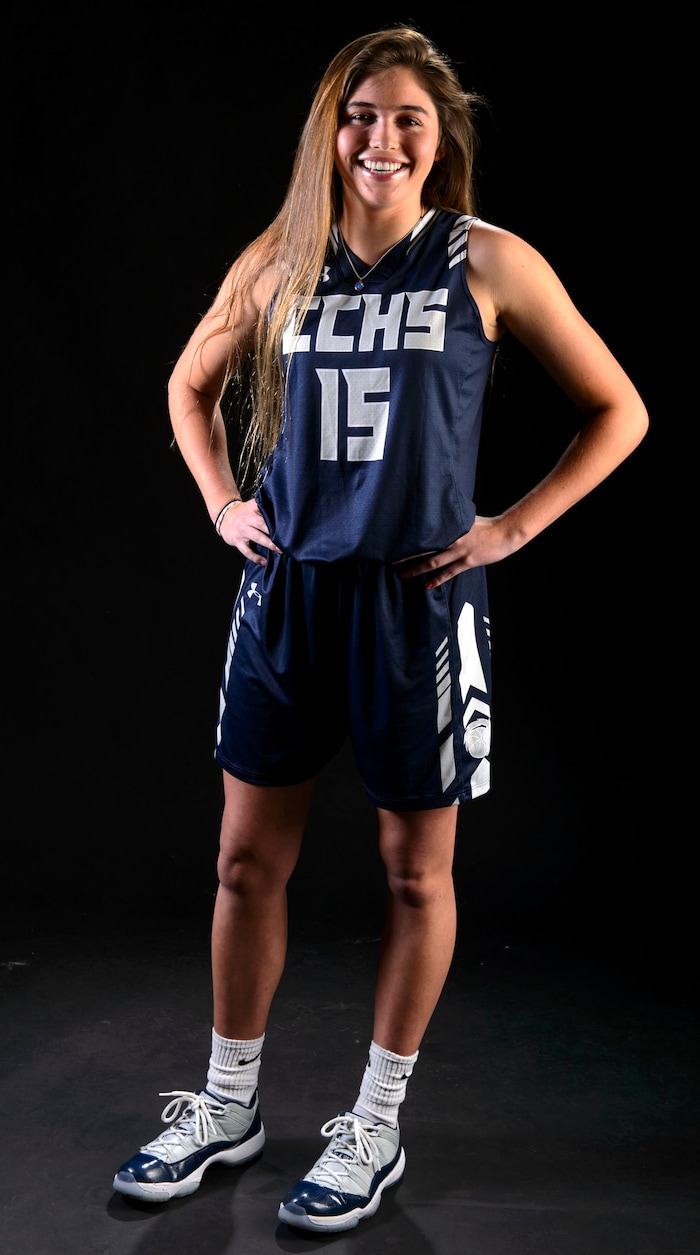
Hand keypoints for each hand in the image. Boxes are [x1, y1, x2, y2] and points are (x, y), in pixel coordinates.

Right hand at [218, 499, 282, 564]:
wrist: (224, 518)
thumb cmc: (243, 513)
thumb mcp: (252, 506)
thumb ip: (264, 507)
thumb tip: (283, 512)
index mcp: (252, 508)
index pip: (263, 508)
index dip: (274, 513)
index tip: (286, 519)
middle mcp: (246, 518)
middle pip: (262, 524)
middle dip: (275, 532)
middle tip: (287, 538)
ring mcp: (241, 530)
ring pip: (257, 537)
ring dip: (270, 544)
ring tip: (280, 550)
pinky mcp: (237, 541)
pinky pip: (247, 551)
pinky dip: (256, 557)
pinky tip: (264, 562)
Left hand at [396, 515, 522, 588]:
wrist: (505, 533)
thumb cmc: (487, 525)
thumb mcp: (466, 519)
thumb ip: (452, 522)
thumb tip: (438, 519)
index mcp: (451, 527)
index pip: (425, 532)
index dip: (410, 537)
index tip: (395, 540)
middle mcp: (452, 539)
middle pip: (423, 548)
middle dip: (406, 555)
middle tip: (390, 560)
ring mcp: (459, 551)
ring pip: (432, 562)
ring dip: (416, 569)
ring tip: (403, 574)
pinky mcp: (467, 562)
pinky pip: (448, 573)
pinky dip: (437, 579)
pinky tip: (427, 585)